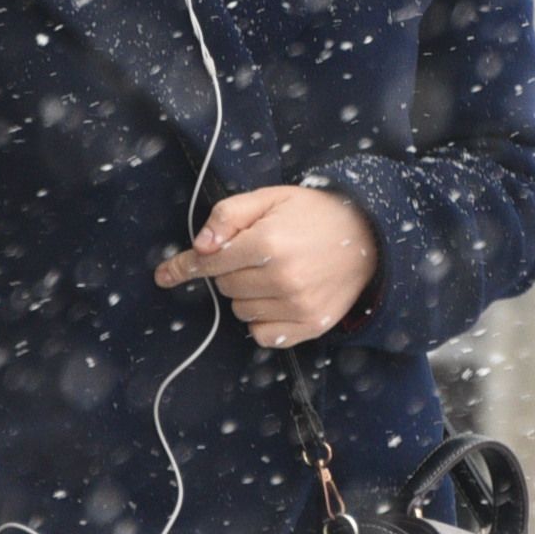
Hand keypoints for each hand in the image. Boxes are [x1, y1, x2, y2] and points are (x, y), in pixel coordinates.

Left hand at [153, 184, 377, 349]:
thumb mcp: (270, 198)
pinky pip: (261, 335)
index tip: (164, 275)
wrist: (370, 237)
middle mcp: (283, 278)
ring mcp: (298, 306)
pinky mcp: (310, 326)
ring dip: (247, 295)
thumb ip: (228, 215)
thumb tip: (199, 246)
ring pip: (241, 311)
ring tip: (274, 273)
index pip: (211, 261)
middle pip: (224, 287)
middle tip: (257, 254)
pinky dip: (262, 320)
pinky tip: (280, 298)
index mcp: (270, 242)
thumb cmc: (314, 214)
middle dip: (231, 270)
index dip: (186, 265)